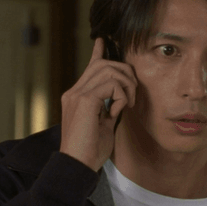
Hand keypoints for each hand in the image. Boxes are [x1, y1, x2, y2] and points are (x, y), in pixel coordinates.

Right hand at [60, 38, 136, 170]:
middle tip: (132, 98)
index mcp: (77, 96)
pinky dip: (121, 95)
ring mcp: (77, 94)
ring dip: (126, 85)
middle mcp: (74, 91)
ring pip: (109, 70)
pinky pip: (111, 84)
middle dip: (126, 75)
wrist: (77, 165)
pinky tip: (119, 110)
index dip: (99, 52)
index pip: (90, 67)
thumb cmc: (90, 150)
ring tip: (127, 105)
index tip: (103, 40)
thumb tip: (121, 98)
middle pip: (104, 64)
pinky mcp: (84, 100)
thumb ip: (109, 109)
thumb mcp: (103, 125)